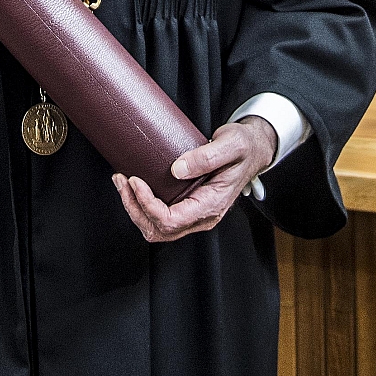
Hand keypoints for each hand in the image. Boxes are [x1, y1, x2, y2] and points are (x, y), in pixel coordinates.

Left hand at [113, 117, 277, 243]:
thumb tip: (177, 169)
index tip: (135, 180)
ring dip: (135, 208)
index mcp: (211, 206)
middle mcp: (202, 216)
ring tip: (122, 182)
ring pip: (156, 228)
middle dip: (134, 208)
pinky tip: (134, 186)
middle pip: (159, 230)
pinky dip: (142, 205)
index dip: (147, 205)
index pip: (171, 221)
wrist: (253, 150)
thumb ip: (206, 157)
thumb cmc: (244, 147)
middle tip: (122, 180)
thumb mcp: (230, 145)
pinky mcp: (187, 206)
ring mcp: (194, 214)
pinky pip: (160, 217)